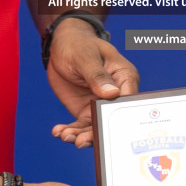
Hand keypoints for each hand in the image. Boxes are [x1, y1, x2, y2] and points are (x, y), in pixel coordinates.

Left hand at [47, 20, 137, 146]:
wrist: (61, 47)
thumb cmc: (79, 45)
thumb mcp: (86, 57)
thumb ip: (97, 75)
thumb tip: (111, 93)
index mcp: (124, 77)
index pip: (127, 100)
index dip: (119, 117)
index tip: (107, 129)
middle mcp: (116, 95)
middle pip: (111, 118)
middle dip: (97, 132)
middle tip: (81, 141)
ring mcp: (100, 105)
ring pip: (95, 126)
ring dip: (81, 135)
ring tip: (66, 136)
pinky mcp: (85, 110)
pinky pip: (80, 126)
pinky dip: (70, 131)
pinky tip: (59, 132)